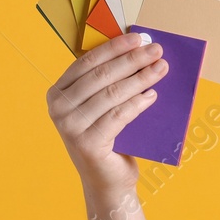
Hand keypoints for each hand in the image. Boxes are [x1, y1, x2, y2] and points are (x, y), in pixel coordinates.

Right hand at [46, 31, 167, 196]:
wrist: (107, 180)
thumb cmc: (108, 138)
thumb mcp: (101, 106)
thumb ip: (108, 82)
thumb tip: (137, 50)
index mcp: (57, 93)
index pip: (87, 62)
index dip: (114, 48)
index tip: (138, 38)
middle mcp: (58, 109)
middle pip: (101, 76)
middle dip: (132, 60)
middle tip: (156, 51)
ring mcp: (70, 127)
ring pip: (112, 94)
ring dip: (141, 79)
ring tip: (161, 69)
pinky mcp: (87, 143)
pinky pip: (118, 116)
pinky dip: (138, 103)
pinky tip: (153, 95)